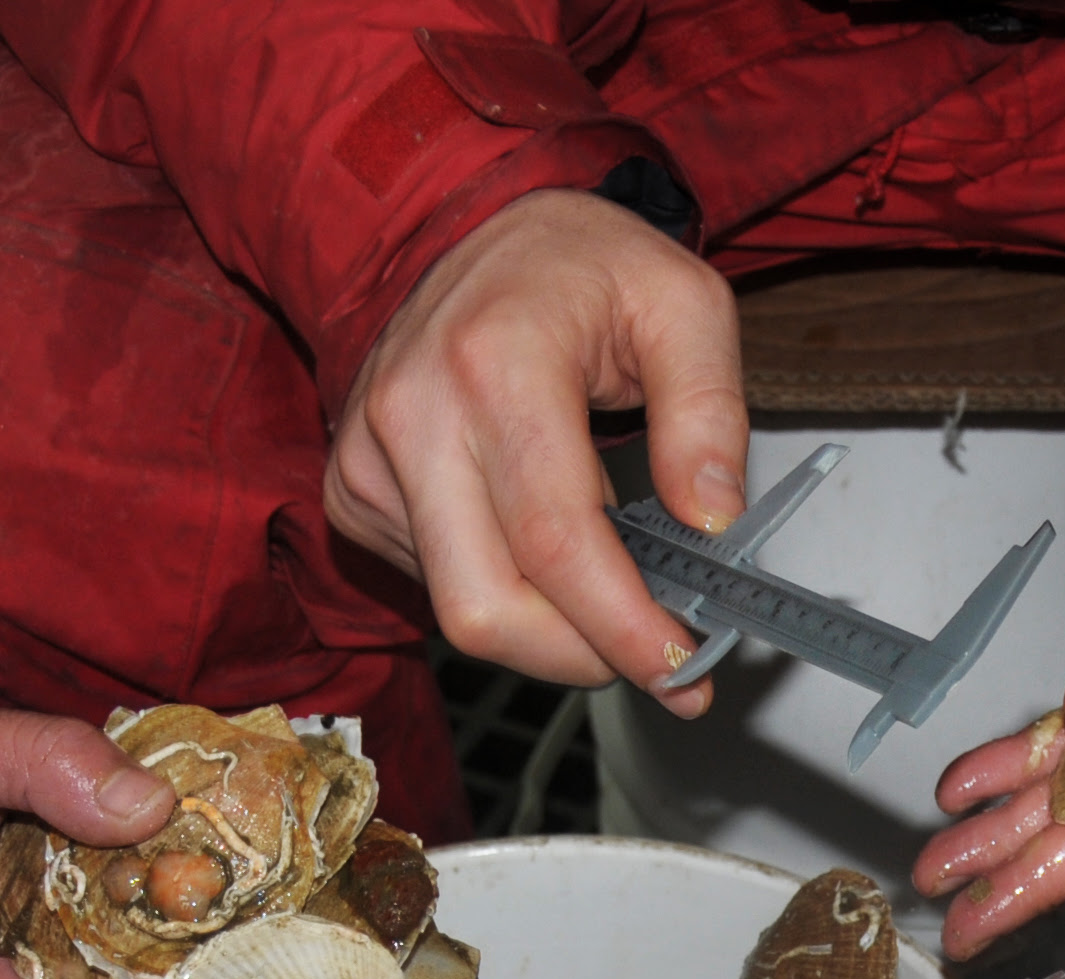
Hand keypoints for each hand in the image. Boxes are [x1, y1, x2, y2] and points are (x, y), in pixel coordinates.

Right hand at [328, 189, 742, 707]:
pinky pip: (433, 585)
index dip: (621, 626)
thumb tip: (711, 523)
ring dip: (546, 630)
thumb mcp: (684, 304)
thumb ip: (711, 413)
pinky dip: (500, 589)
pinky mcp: (352, 489)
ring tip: (604, 582)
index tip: (680, 666)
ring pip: (458, 610)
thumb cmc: (576, 264)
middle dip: (579, 656)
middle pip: (487, 606)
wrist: (471, 225)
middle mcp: (414, 413)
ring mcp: (370, 457)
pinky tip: (533, 539)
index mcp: (495, 363)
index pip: (556, 541)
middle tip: (651, 651)